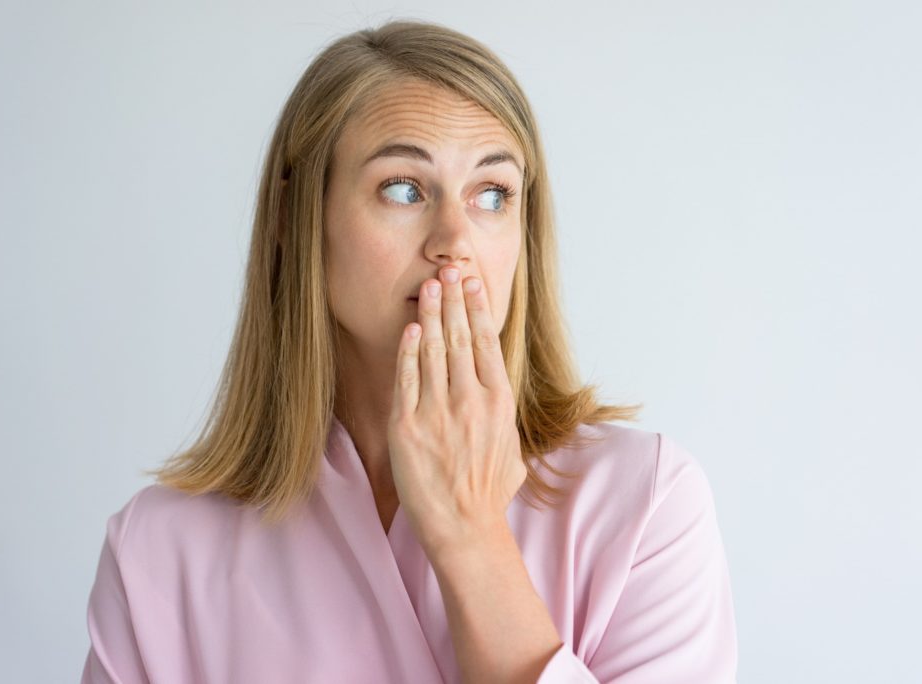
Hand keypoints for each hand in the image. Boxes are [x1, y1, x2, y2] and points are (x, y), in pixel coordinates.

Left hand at [388, 265, 526, 558]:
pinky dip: (409, 351)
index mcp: (499, 402)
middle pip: (460, 337)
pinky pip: (408, 379)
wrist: (463, 527)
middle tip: (447, 270)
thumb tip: (499, 396)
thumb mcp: (513, 448)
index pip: (487, 342)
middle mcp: (470, 400)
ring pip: (434, 351)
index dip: (478, 308)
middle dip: (453, 299)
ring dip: (431, 314)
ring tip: (428, 286)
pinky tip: (410, 328)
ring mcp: (438, 411)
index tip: (472, 283)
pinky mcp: (409, 426)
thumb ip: (503, 416)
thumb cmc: (489, 492)